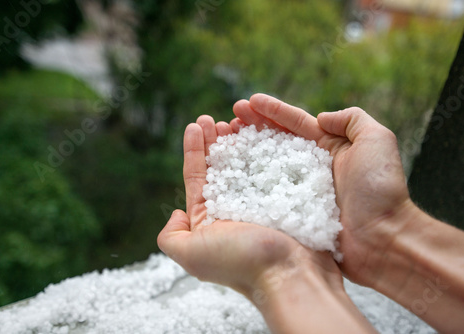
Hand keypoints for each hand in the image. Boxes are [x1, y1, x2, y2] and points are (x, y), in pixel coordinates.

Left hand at [157, 116, 341, 297]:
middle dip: (216, 141)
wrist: (292, 276)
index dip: (195, 150)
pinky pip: (275, 167)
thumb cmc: (241, 264)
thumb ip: (171, 237)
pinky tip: (266, 132)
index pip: (198, 178)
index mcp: (211, 221)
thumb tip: (175, 214)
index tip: (195, 124)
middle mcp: (234, 211)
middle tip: (215, 119)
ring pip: (248, 164)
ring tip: (237, 120)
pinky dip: (268, 149)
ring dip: (241, 141)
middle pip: (222, 167)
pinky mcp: (287, 199)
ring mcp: (262, 204)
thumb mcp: (192, 255)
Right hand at [232, 94, 410, 286]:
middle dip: (254, 126)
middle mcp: (314, 167)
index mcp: (332, 148)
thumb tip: (321, 117)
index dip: (272, 111)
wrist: (383, 239)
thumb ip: (352, 120)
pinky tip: (233, 174)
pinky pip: (268, 193)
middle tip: (231, 117)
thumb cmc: (381, 189)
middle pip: (277, 141)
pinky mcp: (294, 212)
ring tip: (225, 138)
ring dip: (247, 150)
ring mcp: (302, 191)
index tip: (248, 101)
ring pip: (269, 164)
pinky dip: (250, 182)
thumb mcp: (377, 140)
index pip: (297, 123)